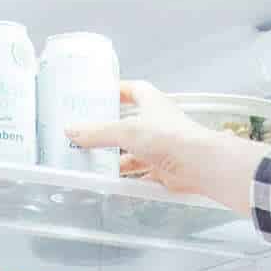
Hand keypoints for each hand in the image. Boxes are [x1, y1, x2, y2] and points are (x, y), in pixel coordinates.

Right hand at [69, 81, 261, 210]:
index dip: (117, 91)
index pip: (132, 90)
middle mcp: (157, 122)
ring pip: (133, 150)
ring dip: (115, 157)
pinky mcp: (163, 168)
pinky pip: (140, 172)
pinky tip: (111, 181)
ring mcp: (161, 146)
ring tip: (92, 161)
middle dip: (109, 130)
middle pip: (128, 123)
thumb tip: (71, 131)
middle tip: (86, 134)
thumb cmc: (169, 137)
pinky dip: (126, 177)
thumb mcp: (126, 131)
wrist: (198, 164)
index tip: (99, 94)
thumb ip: (97, 132)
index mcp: (151, 102)